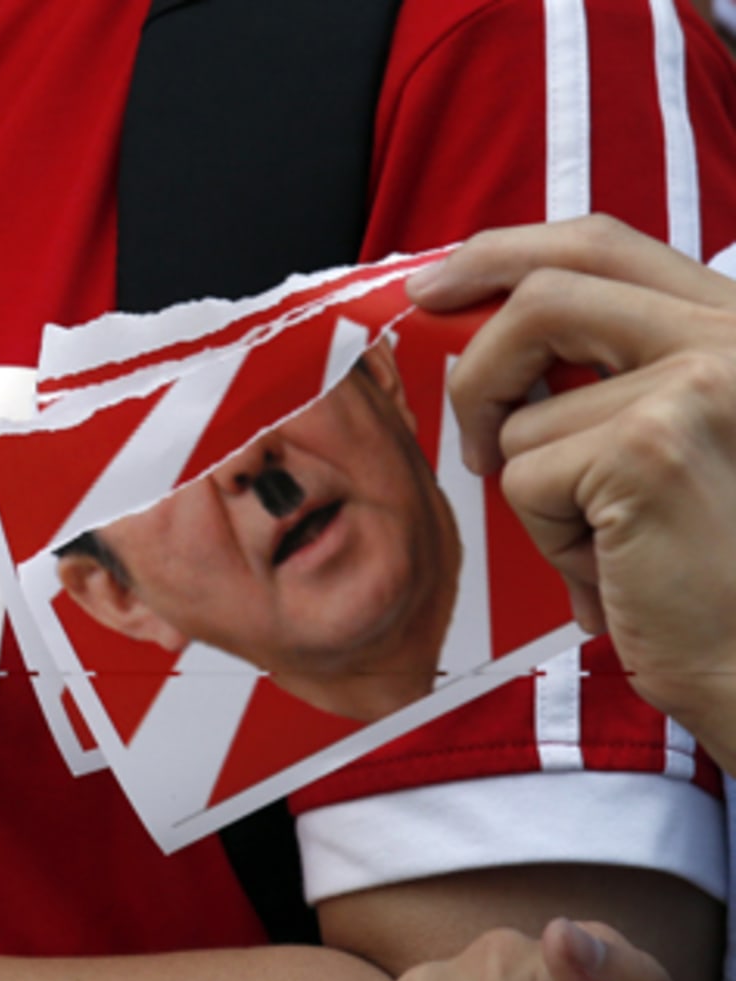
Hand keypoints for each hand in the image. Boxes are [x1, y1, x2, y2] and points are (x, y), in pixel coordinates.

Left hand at [405, 217, 735, 766]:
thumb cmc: (717, 573)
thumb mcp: (681, 446)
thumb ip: (619, 377)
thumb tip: (490, 337)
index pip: (604, 244)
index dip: (504, 253)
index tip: (437, 286)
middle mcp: (732, 339)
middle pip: (546, 294)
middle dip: (476, 362)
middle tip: (459, 418)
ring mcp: (697, 383)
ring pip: (525, 417)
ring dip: (538, 493)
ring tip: (606, 541)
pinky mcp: (648, 447)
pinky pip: (526, 476)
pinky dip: (548, 538)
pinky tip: (615, 569)